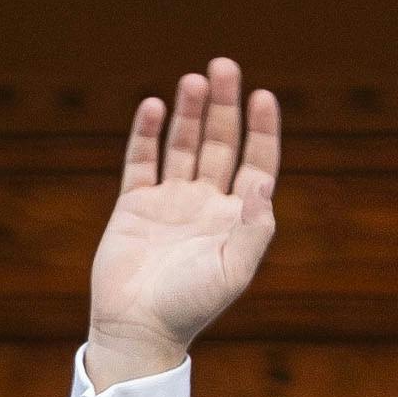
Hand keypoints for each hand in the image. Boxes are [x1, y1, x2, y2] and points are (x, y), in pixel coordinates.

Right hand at [85, 59, 279, 387]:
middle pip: (220, 143)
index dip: (262, 130)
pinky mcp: (134, 205)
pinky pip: (142, 160)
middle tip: (224, 66)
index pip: (256, 163)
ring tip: (194, 80)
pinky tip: (156, 107)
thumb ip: (253, 229)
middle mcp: (205, 204)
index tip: (263, 96)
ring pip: (182, 145)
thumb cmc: (190, 308)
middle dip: (224, 106)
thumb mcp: (232, 272)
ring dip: (189, 113)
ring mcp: (169, 202)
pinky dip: (147, 133)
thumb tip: (263, 182)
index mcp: (235, 219)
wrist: (137, 330)